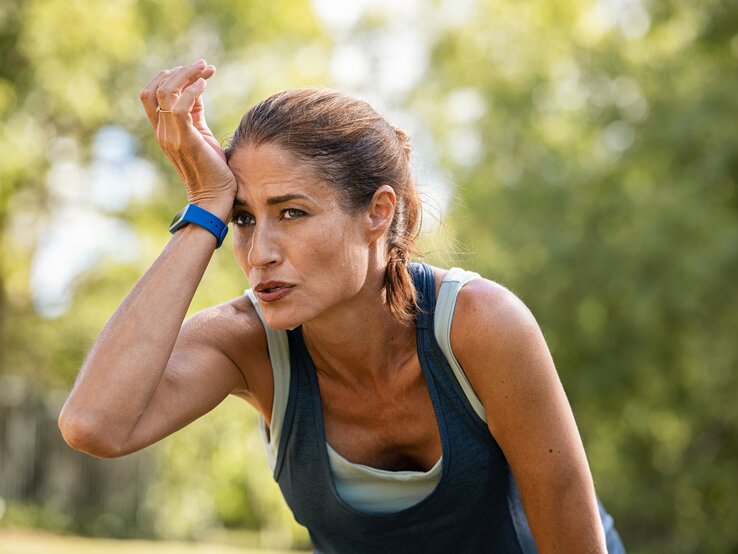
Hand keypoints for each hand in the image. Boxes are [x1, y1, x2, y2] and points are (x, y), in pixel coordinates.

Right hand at [139, 60, 235, 218]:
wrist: (214, 199)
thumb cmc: (212, 170)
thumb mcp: (201, 134)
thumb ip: (194, 113)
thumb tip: (197, 88)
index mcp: (163, 131)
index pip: (151, 95)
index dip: (171, 77)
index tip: (197, 71)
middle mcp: (162, 132)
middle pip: (154, 88)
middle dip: (179, 71)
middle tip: (203, 65)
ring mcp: (171, 137)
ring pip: (165, 92)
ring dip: (186, 75)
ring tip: (206, 68)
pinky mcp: (186, 141)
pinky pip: (180, 108)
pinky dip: (192, 91)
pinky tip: (204, 85)